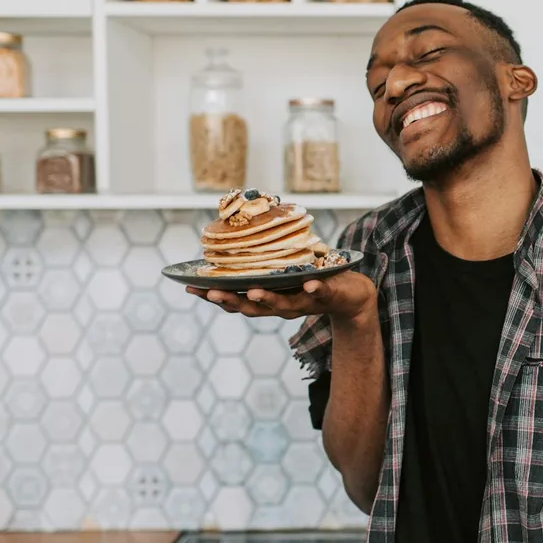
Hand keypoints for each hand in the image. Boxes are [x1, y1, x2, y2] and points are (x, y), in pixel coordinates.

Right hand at [186, 270, 375, 322]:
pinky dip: (315, 288)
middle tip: (212, 293)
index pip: (237, 300)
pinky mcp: (328, 294)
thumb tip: (235, 233)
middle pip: (253, 308)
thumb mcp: (283, 271)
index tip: (189, 287)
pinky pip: (321, 291)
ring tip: (255, 289)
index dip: (213, 296)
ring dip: (268, 298)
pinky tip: (310, 282)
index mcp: (269, 299)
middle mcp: (282, 305)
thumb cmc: (311, 277)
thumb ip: (262, 261)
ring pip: (284, 304)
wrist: (353, 294)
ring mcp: (305, 302)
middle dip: (231, 301)